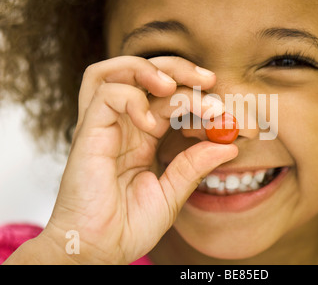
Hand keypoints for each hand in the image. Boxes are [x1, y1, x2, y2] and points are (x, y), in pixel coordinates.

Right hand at [37, 56, 237, 263]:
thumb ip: (195, 166)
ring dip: (151, 70)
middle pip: (146, 74)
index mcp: (143, 136)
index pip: (170, 98)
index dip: (197, 96)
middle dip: (179, 69)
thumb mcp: (172, 194)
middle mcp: (124, 125)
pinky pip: (107, 95)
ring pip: (119, 72)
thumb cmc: (128, 225)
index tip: (222, 109)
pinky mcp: (88, 131)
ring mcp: (105, 125)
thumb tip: (229, 145)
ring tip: (174, 87)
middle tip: (208, 80)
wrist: (97, 249)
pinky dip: (132, 98)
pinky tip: (149, 124)